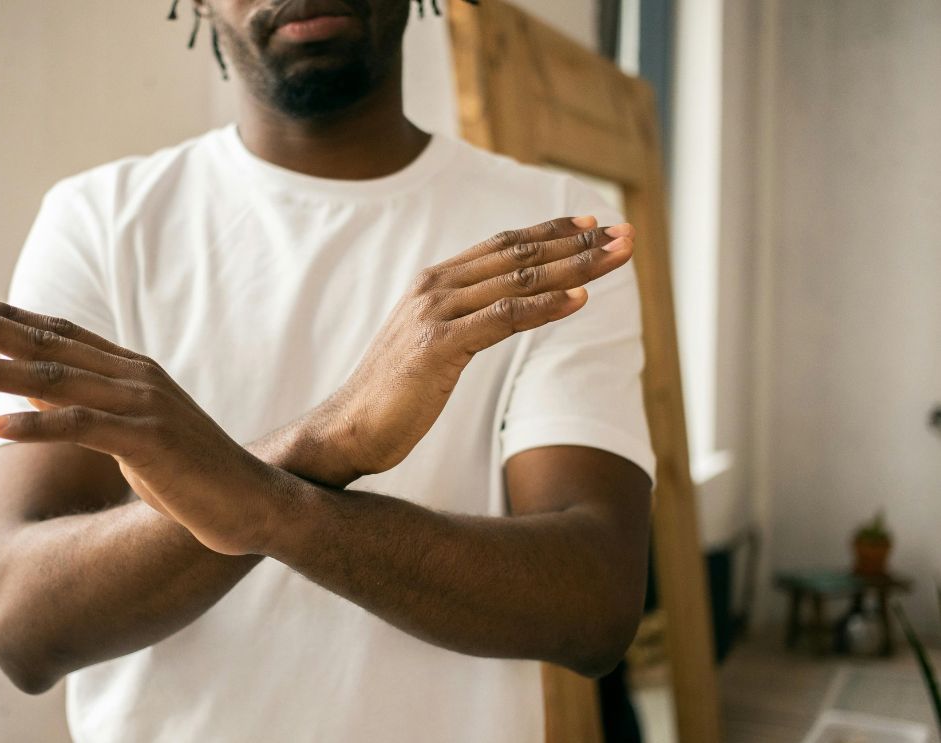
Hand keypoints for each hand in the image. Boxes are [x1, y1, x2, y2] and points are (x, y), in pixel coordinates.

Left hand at [0, 294, 292, 555]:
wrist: (252, 501)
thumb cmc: (192, 474)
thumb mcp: (135, 434)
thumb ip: (92, 409)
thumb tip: (41, 396)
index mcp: (132, 371)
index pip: (61, 333)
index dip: (12, 317)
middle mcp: (133, 377)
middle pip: (46, 344)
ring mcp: (141, 406)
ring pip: (52, 379)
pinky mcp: (146, 440)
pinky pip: (80, 427)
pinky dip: (36, 424)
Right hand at [302, 216, 634, 482]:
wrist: (347, 428)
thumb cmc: (393, 394)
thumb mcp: (431, 344)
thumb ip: (463, 318)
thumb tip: (501, 310)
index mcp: (433, 283)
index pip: (502, 245)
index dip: (550, 231)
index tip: (592, 221)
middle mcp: (434, 288)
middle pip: (518, 255)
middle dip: (577, 242)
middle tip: (624, 232)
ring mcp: (434, 314)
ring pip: (518, 280)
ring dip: (575, 266)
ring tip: (617, 255)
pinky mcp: (438, 346)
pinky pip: (503, 318)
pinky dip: (545, 307)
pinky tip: (581, 298)